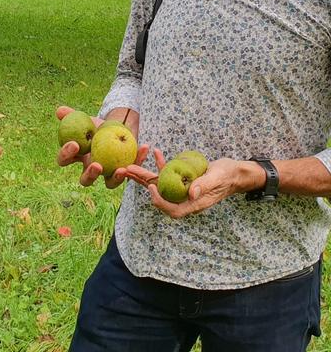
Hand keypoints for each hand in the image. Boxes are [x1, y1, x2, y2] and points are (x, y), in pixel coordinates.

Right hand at [56, 105, 148, 188]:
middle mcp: (91, 170)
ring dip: (116, 178)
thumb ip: (71, 115)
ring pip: (110, 183)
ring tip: (122, 169)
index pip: (64, 160)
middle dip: (90, 175)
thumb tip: (60, 111)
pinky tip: (144, 146)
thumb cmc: (96, 126)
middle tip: (97, 165)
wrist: (117, 127)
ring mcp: (109, 173)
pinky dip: (139, 157)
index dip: (66, 155)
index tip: (74, 144)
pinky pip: (134, 167)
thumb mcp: (84, 119)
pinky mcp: (128, 170)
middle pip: (86, 180)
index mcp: (77, 158)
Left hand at [123, 149, 243, 217]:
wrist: (235, 172)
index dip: (160, 202)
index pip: (173, 210)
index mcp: (194, 204)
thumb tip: (191, 194)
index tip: (151, 188)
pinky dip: (162, 164)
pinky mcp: (184, 179)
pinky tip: (156, 152)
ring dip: (145, 174)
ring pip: (161, 184)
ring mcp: (184, 189)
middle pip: (161, 196)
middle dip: (143, 184)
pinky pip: (169, 174)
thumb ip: (204, 185)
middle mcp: (186, 198)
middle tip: (126, 172)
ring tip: (131, 165)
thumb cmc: (228, 176)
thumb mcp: (217, 178)